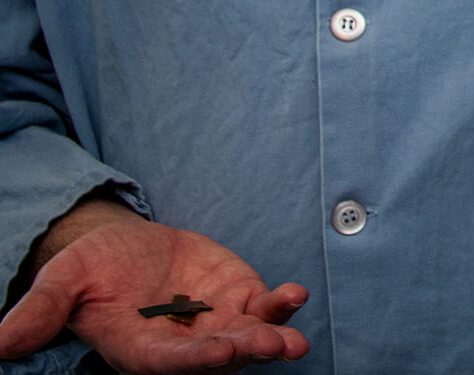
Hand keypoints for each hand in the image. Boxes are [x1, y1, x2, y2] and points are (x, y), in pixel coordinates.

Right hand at [0, 204, 307, 371]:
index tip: (220, 352)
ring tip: (293, 338)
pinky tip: (295, 295)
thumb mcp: (64, 281)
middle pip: (215, 357)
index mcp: (136, 348)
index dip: (192, 361)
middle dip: (244, 353)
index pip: (166, 362)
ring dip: (271, 337)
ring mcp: (213, 323)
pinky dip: (280, 304)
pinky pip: (262, 307)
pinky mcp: (237, 298)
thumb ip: (40, 311)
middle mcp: (180, 344)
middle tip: (274, 346)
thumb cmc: (92, 269)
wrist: (127, 248)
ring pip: (246, 338)